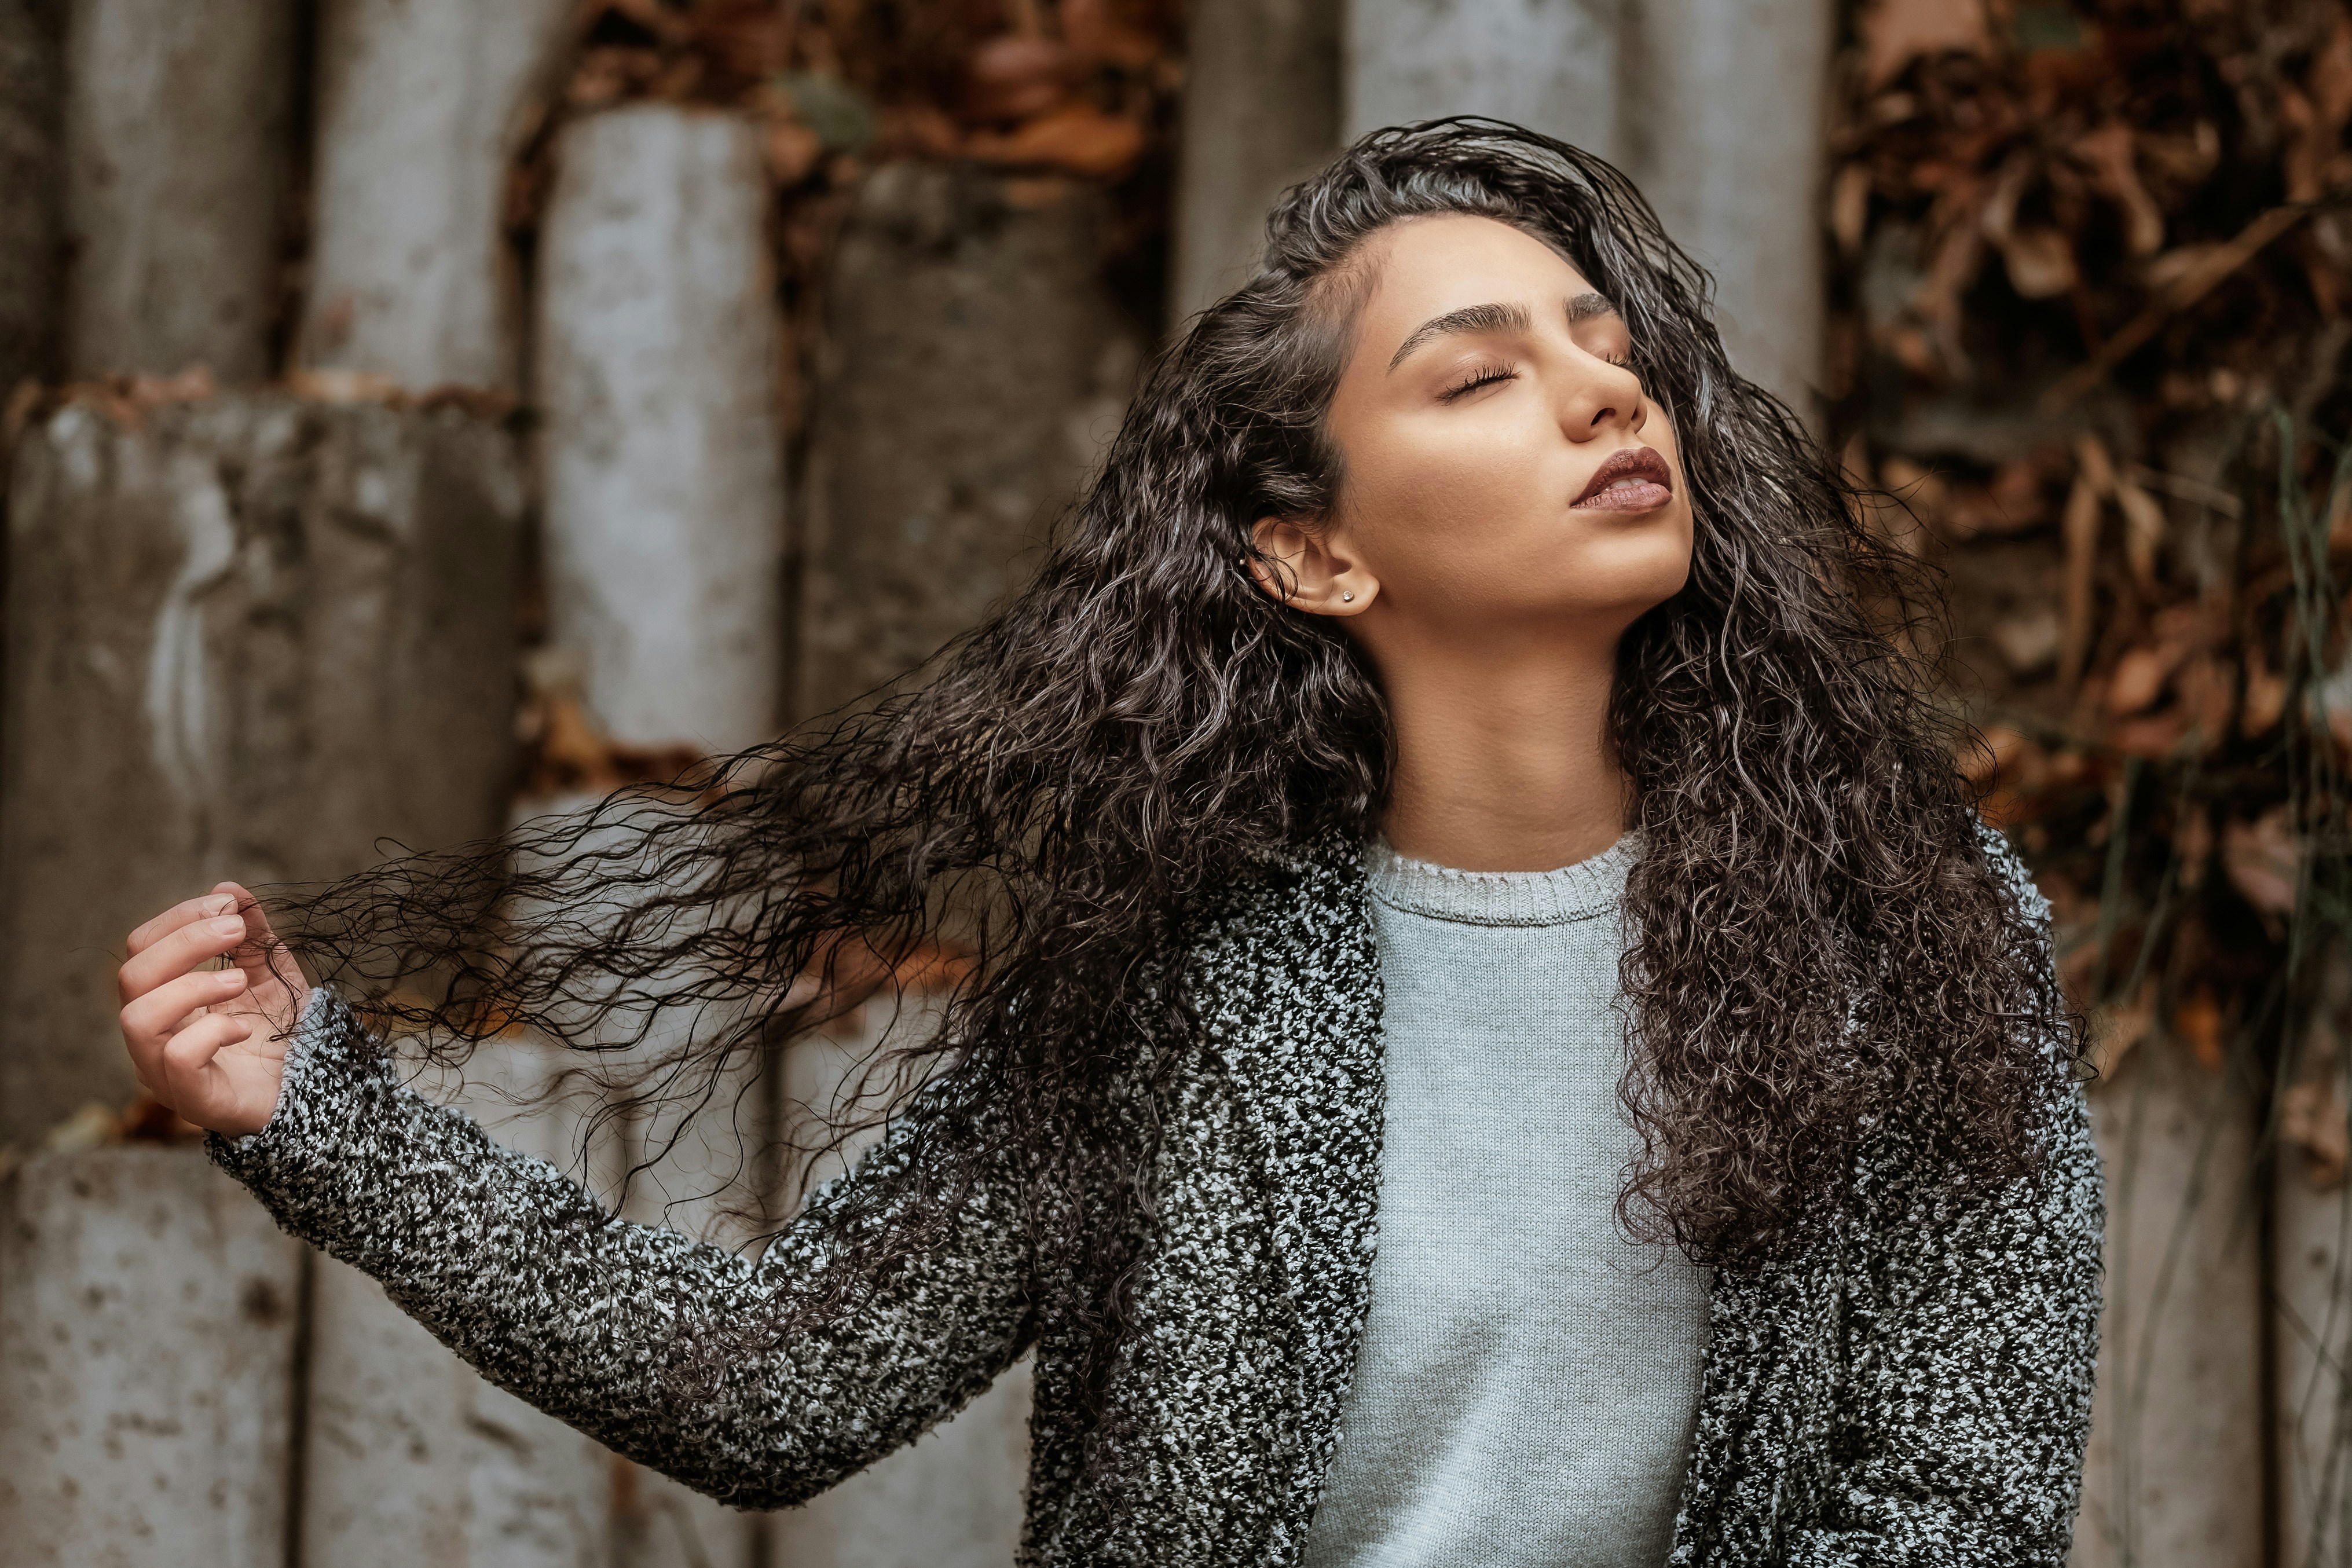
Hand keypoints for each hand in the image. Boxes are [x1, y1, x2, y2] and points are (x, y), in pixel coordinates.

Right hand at [118, 883, 313, 1137]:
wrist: (312, 1085)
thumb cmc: (280, 1029)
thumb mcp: (271, 970)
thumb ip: (251, 933)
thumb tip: (228, 889)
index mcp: (164, 997)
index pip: (141, 947)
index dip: (179, 918)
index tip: (229, 906)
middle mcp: (153, 1034)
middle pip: (131, 976)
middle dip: (185, 943)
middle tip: (236, 931)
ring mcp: (164, 1069)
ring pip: (138, 1017)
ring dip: (191, 986)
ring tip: (240, 981)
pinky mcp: (191, 1098)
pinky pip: (177, 1057)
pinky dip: (212, 1031)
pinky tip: (245, 1027)